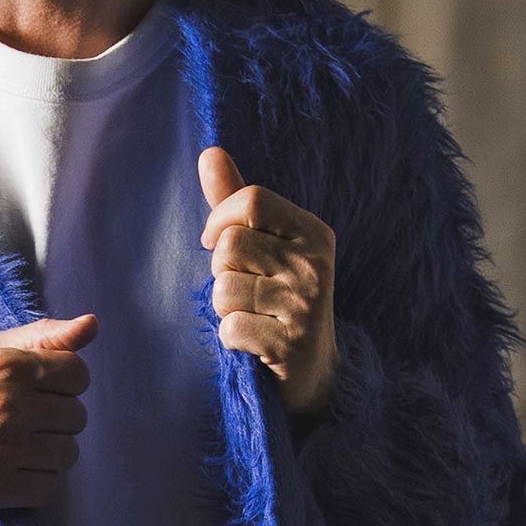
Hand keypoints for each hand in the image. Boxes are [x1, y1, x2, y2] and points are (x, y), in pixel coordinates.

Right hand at [0, 313, 96, 512]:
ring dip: (49, 452)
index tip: (39, 388)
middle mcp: (4, 408)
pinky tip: (10, 469)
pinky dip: (36, 482)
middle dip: (56, 418)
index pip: (76, 373)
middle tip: (21, 419)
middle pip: (76, 416)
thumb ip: (42, 337)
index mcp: (1, 367)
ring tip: (16, 444)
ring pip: (68, 454)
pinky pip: (50, 487)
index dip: (64, 381)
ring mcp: (1, 451)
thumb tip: (92, 324)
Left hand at [197, 146, 338, 425]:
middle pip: (229, 246)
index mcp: (313, 232)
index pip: (250, 200)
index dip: (219, 221)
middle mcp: (316, 263)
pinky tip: (255, 344)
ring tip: (253, 318)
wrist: (316, 373)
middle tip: (246, 292)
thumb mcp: (266, 246)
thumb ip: (236, 201)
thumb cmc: (280, 300)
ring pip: (224, 289)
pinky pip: (231, 328)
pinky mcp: (292, 343)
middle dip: (221, 273)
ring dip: (224, 309)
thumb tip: (209, 152)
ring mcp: (307, 304)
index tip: (215, 242)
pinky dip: (231, 340)